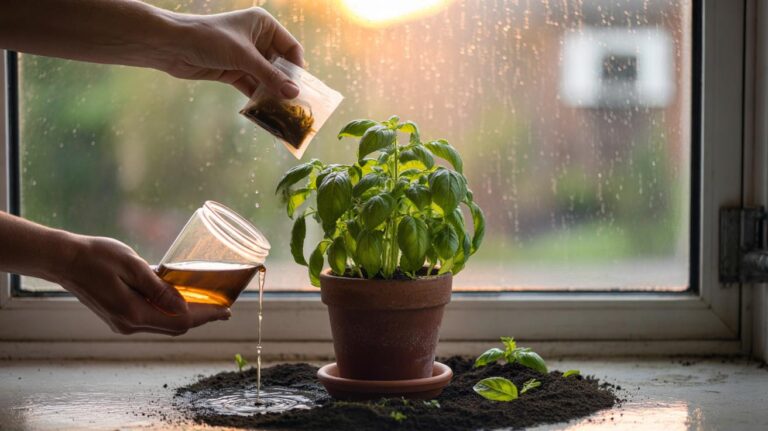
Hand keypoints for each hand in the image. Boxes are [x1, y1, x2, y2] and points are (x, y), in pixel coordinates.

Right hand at [59, 235, 229, 335]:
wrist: (63, 260)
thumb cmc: (96, 256)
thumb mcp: (133, 265)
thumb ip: (159, 287)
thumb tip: (184, 305)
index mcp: (134, 312)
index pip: (181, 321)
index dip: (207, 316)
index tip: (227, 311)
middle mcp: (129, 324)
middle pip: (175, 327)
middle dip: (201, 318)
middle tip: (223, 309)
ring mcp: (122, 323)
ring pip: (164, 325)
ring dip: (186, 316)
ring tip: (208, 305)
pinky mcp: (118, 317)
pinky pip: (152, 319)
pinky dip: (170, 312)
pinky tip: (180, 301)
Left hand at [165, 7, 303, 98]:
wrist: (172, 45)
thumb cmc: (210, 39)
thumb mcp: (244, 57)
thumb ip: (270, 76)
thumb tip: (294, 94)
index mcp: (263, 25)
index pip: (290, 47)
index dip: (296, 67)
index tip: (300, 87)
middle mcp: (256, 39)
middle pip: (279, 65)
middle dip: (285, 83)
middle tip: (296, 104)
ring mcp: (245, 57)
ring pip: (266, 77)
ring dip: (272, 93)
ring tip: (284, 111)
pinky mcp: (233, 71)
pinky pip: (252, 86)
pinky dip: (258, 97)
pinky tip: (266, 110)